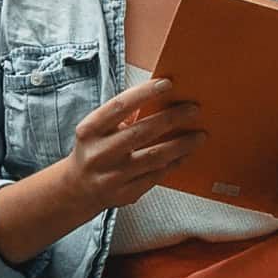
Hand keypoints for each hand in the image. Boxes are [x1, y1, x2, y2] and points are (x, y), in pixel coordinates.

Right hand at [57, 77, 206, 212]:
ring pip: (154, 158)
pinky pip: (156, 176)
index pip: (118, 106)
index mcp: (89, 131)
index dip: (143, 93)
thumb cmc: (95, 149)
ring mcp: (112, 176)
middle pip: (141, 132)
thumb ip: (122, 114)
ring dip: (181, 145)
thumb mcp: (98, 129)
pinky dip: (174, 164)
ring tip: (200, 135)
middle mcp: (99, 153)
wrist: (77, 190)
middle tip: (194, 109)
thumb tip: (157, 96)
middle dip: (171, 119)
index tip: (167, 83)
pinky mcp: (125, 194)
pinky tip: (186, 154)